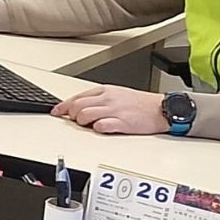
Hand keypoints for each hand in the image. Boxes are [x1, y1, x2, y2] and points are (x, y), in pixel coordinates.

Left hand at [53, 85, 170, 134]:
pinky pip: (101, 126)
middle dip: (71, 115)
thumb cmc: (140, 104)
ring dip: (81, 122)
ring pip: (85, 115)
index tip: (57, 112)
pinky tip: (100, 129)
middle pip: (77, 106)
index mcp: (105, 91)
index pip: (77, 97)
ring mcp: (115, 110)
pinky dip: (97, 129)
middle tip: (75, 121)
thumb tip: (80, 106)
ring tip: (88, 125)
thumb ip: (98, 99)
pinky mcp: (122, 122)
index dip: (63, 106)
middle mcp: (108, 99)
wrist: (162, 109)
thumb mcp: (117, 94)